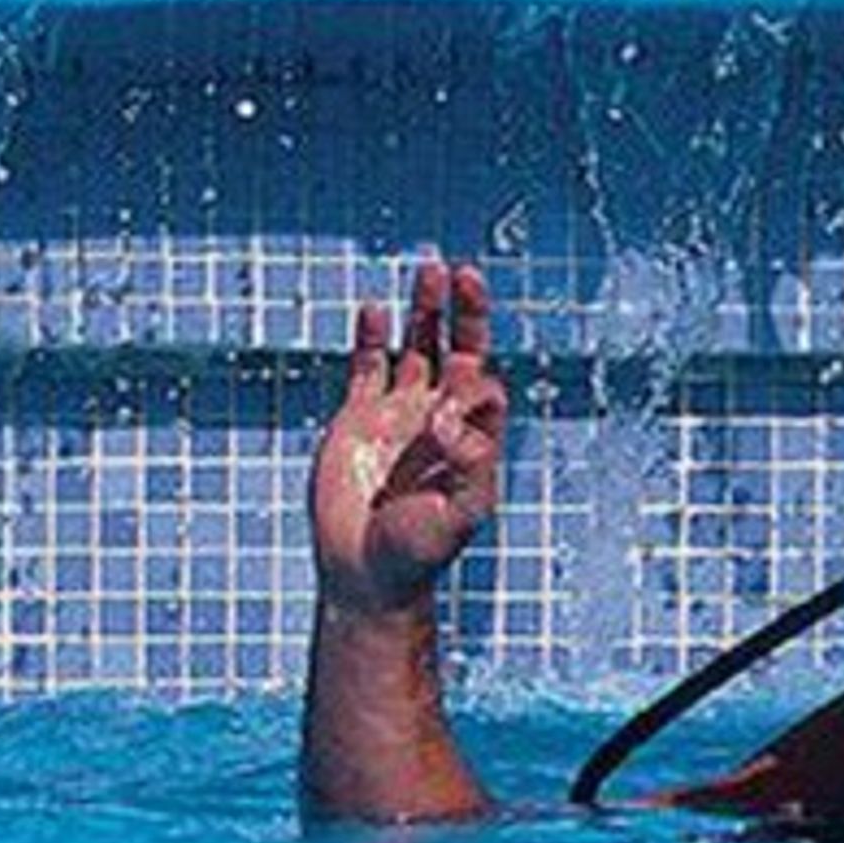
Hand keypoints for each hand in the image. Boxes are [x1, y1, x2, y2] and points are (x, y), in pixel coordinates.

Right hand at [308, 258, 505, 616]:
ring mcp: (396, 414)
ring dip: (424, 311)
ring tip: (430, 270)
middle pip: (457, 349)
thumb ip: (469, 459)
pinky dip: (370, 337)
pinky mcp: (357, 417)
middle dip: (464, 312)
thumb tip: (447, 411)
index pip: (486, 384)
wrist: (364, 572)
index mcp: (471, 437)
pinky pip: (366, 366)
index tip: (462, 390)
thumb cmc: (421, 550)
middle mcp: (437, 417)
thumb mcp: (463, 509)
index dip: (480, 374)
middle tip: (463, 272)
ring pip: (415, 348)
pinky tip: (374, 308)